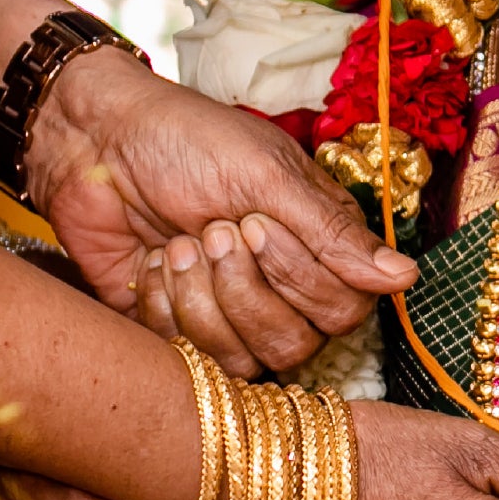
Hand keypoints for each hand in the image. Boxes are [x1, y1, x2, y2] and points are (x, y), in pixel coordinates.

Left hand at [33, 54, 414, 376]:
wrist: (92, 143)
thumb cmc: (185, 141)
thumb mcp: (266, 175)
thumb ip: (332, 234)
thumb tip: (406, 278)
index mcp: (315, 243)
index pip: (345, 307)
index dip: (300, 278)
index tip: (256, 223)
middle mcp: (279, 286)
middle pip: (297, 342)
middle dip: (246, 288)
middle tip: (213, 230)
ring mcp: (226, 312)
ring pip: (243, 358)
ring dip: (202, 298)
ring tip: (176, 244)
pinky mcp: (173, 328)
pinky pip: (185, 355)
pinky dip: (162, 305)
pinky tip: (148, 262)